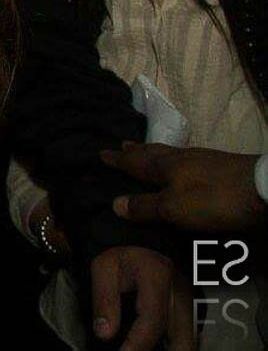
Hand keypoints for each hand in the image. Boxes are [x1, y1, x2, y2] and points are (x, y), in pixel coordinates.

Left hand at [89, 246, 194, 350]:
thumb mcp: (103, 269)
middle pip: (181, 341)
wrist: (143, 244)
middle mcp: (182, 293)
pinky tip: (153, 346)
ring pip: (188, 343)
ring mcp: (192, 303)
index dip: (137, 344)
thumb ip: (104, 301)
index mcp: (158, 277)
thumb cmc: (122, 256)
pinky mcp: (193, 312)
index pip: (153, 321)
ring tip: (137, 346)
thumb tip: (104, 334)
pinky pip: (188, 339)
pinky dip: (173, 346)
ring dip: (168, 350)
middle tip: (131, 350)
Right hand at [103, 142, 265, 232]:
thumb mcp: (174, 208)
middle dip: (135, 151)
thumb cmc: (212, 198)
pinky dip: (173, 159)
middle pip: (152, 153)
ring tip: (144, 149)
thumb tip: (114, 202)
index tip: (101, 153)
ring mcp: (201, 160)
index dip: (118, 161)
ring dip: (153, 152)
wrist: (261, 187)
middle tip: (122, 145)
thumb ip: (146, 206)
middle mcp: (180, 159)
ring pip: (169, 154)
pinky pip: (185, 158)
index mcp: (165, 167)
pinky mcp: (219, 166)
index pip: (135, 163)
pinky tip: (180, 163)